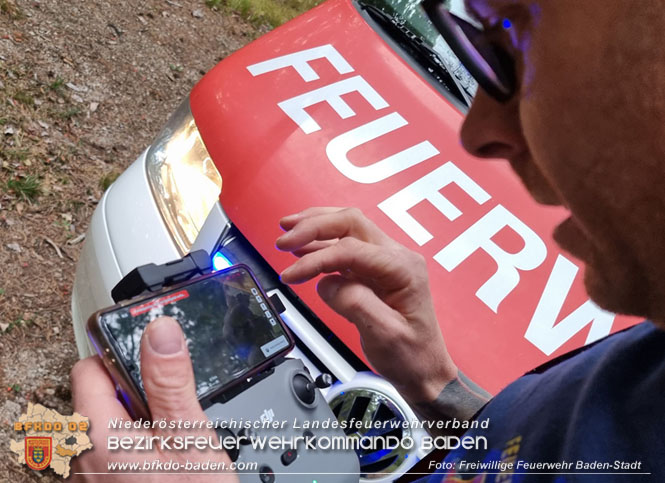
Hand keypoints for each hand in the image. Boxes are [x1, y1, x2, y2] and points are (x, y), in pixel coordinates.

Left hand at [71, 317, 237, 481]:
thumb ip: (170, 381)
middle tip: (174, 406)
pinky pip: (112, 451)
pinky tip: (166, 458)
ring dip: (139, 418)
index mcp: (97, 434)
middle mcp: (81, 456)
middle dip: (137, 391)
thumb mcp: (190, 437)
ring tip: (174, 434)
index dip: (125, 354)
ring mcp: (90, 476)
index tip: (155, 357)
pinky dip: (136, 443)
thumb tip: (160, 330)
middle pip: (99, 395)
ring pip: (108, 424)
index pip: (90, 366)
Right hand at [276, 207, 457, 403]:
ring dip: (315, 228)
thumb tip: (326, 283)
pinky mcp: (374, 271)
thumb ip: (354, 303)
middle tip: (284, 239)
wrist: (424, 371)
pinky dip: (321, 244)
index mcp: (402, 269)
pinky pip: (345, 247)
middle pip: (350, 223)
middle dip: (314, 226)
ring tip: (287, 233)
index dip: (316, 259)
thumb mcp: (384, 335)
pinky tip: (302, 249)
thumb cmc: (412, 356)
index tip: (291, 275)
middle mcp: (396, 257)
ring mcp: (385, 261)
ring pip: (347, 228)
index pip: (351, 249)